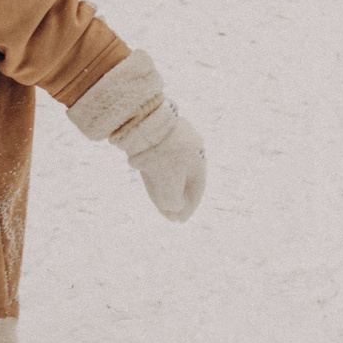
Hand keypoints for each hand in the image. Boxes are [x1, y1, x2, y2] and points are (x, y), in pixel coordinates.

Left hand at [115, 103, 205, 222]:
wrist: (143, 121)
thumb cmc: (161, 157)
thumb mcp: (169, 188)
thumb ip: (173, 202)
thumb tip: (173, 206)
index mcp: (198, 159)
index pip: (196, 189)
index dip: (187, 208)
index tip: (178, 221)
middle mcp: (189, 146)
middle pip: (183, 178)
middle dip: (174, 197)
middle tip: (166, 213)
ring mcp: (173, 137)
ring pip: (169, 166)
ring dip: (163, 184)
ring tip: (155, 198)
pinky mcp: (157, 131)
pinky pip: (158, 156)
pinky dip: (154, 169)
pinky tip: (146, 177)